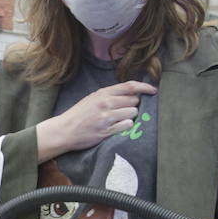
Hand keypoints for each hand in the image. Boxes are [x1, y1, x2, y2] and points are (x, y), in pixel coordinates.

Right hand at [36, 81, 156, 159]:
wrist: (64, 130)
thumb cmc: (79, 114)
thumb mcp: (92, 98)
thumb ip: (110, 95)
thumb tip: (132, 94)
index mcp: (103, 93)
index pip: (130, 86)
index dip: (145, 87)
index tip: (153, 91)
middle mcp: (106, 103)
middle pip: (134, 101)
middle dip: (133, 106)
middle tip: (123, 112)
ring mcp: (106, 117)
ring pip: (133, 114)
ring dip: (130, 117)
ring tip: (119, 120)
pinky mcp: (106, 131)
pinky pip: (127, 126)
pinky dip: (126, 127)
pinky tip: (117, 128)